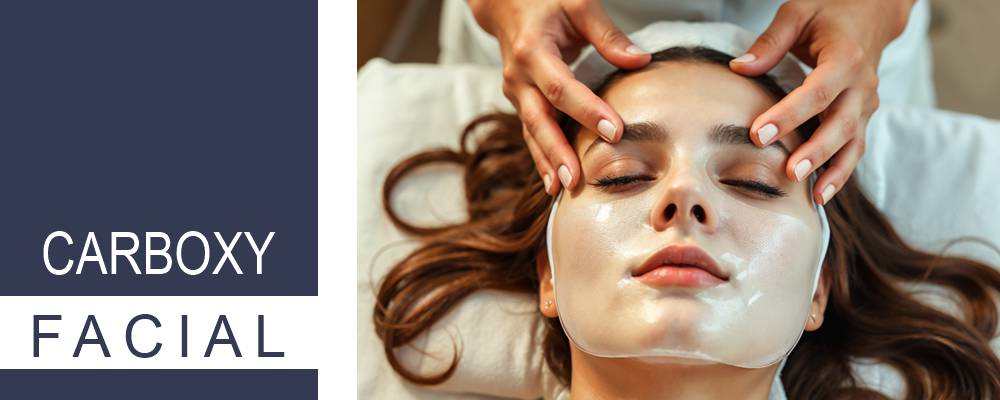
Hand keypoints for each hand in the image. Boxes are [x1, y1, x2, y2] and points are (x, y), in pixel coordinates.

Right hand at [468, 0, 650, 194]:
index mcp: (533, 51)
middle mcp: (519, 77)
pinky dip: (542, 158)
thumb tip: (641, 61)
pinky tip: (554, 183)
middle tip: (577, 179)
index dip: (587, 111)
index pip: (562, 88)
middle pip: (539, 120)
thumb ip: (608, 34)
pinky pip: (532, 134)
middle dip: (557, 152)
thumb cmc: (547, 1)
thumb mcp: (579, 4)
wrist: (507, 5)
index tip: (615, 131)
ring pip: (532, 132)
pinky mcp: (522, 102)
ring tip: (563, 190)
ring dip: (547, 162)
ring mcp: (516, 93)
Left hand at [729, 0, 914, 204]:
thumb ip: (769, 42)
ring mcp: (866, 103)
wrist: (870, 13)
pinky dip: (841, 172)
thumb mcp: (797, 14)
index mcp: (845, 57)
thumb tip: (738, 68)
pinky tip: (821, 195)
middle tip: (789, 172)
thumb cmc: (828, 11)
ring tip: (813, 196)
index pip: (818, 91)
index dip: (790, 115)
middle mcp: (862, 84)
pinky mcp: (863, 116)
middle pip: (841, 123)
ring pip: (853, 142)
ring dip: (834, 170)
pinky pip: (855, 148)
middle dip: (816, 151)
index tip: (759, 134)